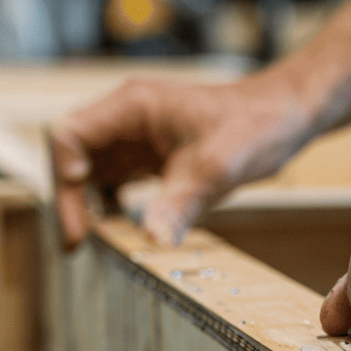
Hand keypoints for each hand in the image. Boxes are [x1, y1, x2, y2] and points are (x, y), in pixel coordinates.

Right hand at [49, 71, 310, 248]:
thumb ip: (181, 202)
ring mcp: (139, 139)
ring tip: (94, 244)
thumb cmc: (256, 124)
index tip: (81, 211)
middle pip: (74, 158)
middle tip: (78, 244)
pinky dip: (113, 208)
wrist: (286, 118)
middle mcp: (127, 119)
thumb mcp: (217, 167)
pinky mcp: (154, 158)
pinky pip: (118, 184)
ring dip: (88, 207)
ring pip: (92, 174)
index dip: (64, 172)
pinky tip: (119, 234)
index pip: (69, 134)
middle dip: (72, 200)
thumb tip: (152, 241)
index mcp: (132, 106)